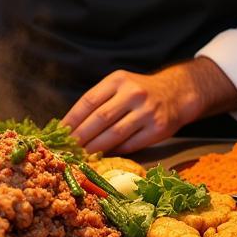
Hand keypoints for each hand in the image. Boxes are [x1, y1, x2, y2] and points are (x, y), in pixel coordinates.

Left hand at [62, 58, 236, 153]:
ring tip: (82, 156)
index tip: (60, 133)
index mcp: (118, 80)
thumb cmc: (139, 91)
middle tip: (68, 149)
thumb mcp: (120, 85)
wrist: (176, 93)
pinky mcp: (158, 128)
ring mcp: (147, 111)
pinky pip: (131, 144)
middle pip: (100, 119)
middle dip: (81, 137)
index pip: (89, 101)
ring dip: (95, 148)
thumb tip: (71, 127)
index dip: (72, 119)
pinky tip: (105, 156)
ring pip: (114, 134)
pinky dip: (115, 151)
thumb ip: (100, 101)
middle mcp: (133, 93)